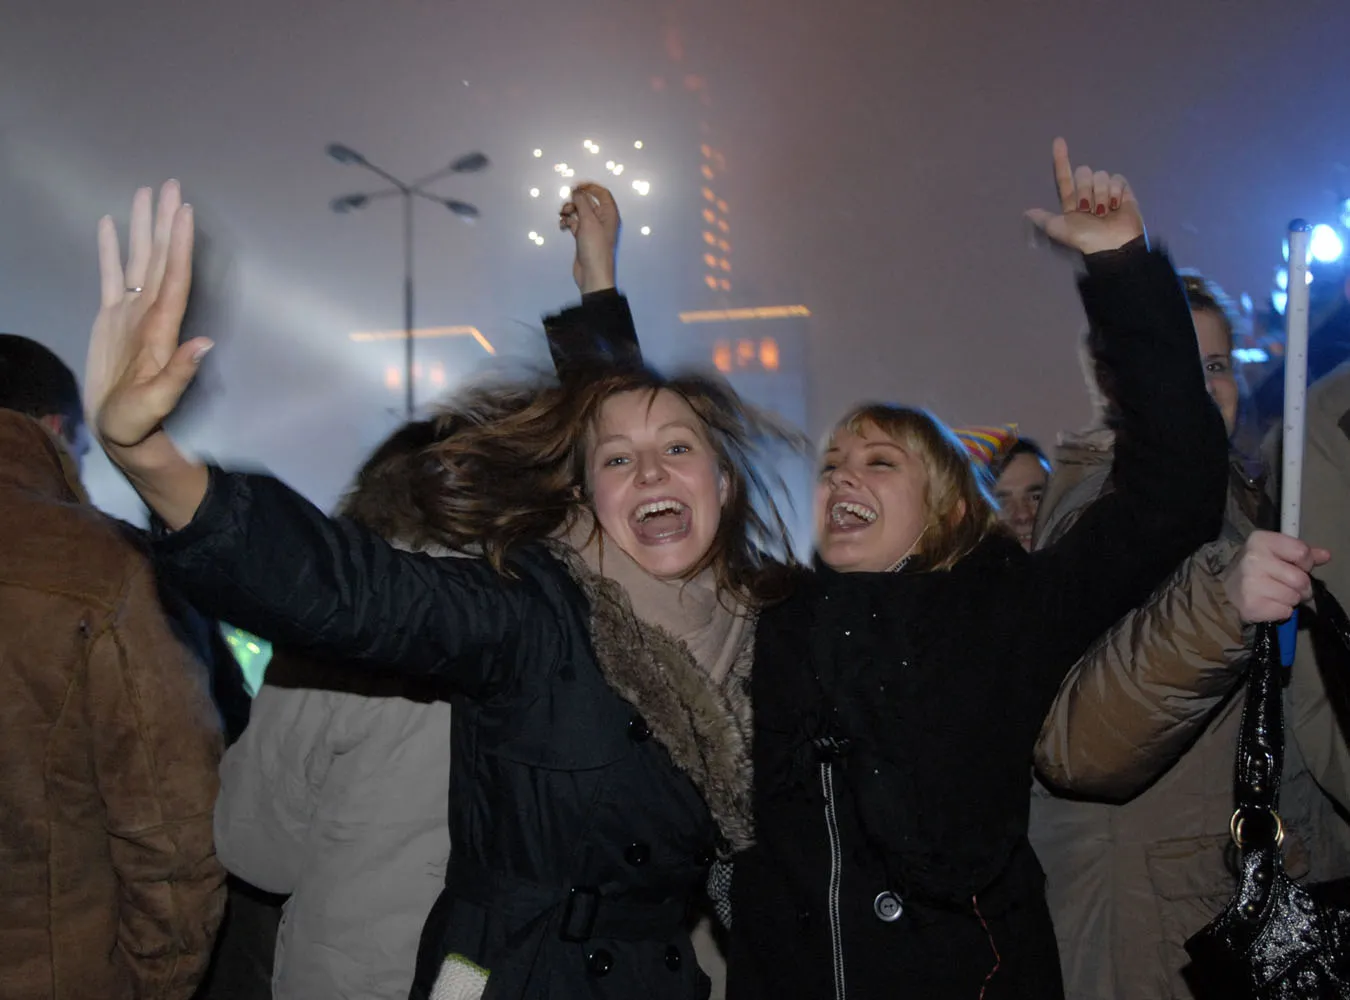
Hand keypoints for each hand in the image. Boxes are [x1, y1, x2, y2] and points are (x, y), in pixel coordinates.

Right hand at [86, 181, 209, 458]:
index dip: (179, 244)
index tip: (184, 210)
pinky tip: (108, 224)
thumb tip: (206, 344)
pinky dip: (110, 250)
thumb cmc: (141, 422)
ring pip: (138, 260)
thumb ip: (179, 374)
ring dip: (142, 227)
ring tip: (144, 192)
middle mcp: (149, 313)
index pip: (174, 277)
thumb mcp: (157, 402)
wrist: (122, 433)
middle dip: (164, 222)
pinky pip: (110, 276)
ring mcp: (130, 314)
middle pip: (159, 258)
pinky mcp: (110, 319)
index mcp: (161, 328)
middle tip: (170, 184)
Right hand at [559, 182, 619, 293]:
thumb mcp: (588, 221)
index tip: (576, 186)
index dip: (589, 187)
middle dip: (575, 201)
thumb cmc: (595, 249)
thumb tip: (576, 191)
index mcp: (609, 214)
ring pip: (579, 212)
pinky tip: (562, 226)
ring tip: (563, 217)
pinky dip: (567, 222)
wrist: (592, 273)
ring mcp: (593, 229)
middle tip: (567, 207)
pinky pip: (574, 224)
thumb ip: (582, 203)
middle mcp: (602, 220)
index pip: (602, 193)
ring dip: (569, 212)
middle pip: (588, 202)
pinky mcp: (584, 237)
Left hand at [1026, 138, 1145, 255]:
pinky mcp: (1122, 190)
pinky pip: (1116, 178)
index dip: (1061, 158)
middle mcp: (1087, 192)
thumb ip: (1044, 219)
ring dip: (1101, 195)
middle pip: (1083, 173)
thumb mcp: (1059, 230)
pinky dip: (1115, 192)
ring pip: (1100, 175)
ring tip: (1104, 212)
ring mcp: (1105, 190)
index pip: (1064, 176)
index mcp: (1071, 200)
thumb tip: (1027, 212)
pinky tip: (1116, 205)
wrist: (1111, 243)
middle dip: (1085, 190)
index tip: (1058, 140)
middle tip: (1089, 210)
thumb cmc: (1085, 237)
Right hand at [1224, 530, 1330, 623]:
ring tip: (1276, 594)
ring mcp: (1251, 583)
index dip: (1304, 563)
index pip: (1301, 552)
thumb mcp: (1275, 553)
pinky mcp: (1252, 605)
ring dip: (1291, 599)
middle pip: (1301, 579)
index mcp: (1260, 541)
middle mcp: (1253, 560)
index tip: (1294, 566)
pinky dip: (1281, 611)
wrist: (1223, 589)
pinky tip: (1268, 603)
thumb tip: (1325, 555)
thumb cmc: (1255, 569)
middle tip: (1288, 586)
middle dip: (1301, 586)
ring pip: (1294, 597)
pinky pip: (1285, 611)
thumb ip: (1302, 553)